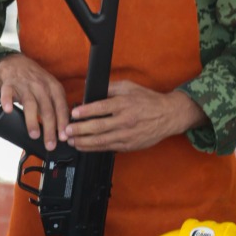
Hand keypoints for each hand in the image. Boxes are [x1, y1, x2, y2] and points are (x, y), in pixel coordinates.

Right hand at [0, 53, 70, 149]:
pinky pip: (8, 93)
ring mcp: (25, 85)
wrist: (17, 64)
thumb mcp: (51, 90)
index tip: (63, 137)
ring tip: (34, 134)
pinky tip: (9, 110)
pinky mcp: (9, 84)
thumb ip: (56, 107)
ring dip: (32, 120)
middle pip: (47, 109)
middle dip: (49, 129)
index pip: (61, 107)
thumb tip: (63, 131)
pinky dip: (7, 101)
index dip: (62, 123)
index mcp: (54, 88)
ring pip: (30, 103)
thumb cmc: (37, 82)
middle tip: (50, 144)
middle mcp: (40, 86)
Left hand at [64, 81, 208, 152]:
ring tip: (72, 141)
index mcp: (125, 103)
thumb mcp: (130, 87)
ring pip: (101, 141)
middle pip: (98, 127)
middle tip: (67, 131)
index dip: (85, 111)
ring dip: (84, 142)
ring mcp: (127, 135)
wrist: (168, 115)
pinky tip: (85, 147)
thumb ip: (109, 87)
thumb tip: (89, 87)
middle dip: (79, 130)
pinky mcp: (129, 145)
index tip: (73, 113)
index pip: (101, 107)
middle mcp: (125, 120)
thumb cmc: (148, 100)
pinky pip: (108, 148)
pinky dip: (95, 148)